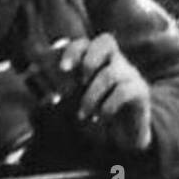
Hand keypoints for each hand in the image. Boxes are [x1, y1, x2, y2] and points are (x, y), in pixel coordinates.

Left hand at [59, 34, 152, 151]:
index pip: (86, 43)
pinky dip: (107, 106)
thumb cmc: (97, 114)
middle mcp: (115, 62)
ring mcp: (130, 75)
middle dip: (89, 60)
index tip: (63, 69)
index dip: (73, 51)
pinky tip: (100, 117)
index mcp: (97, 61)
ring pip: (110, 73)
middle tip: (81, 82)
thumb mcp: (76, 102)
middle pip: (106, 41)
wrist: (126, 137)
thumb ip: (60, 92)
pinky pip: (124, 91)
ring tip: (83, 114)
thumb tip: (39, 85)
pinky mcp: (140, 92)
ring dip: (92, 96)